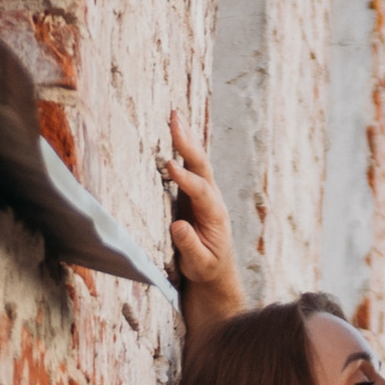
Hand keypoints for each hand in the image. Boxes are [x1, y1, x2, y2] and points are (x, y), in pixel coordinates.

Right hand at [167, 113, 244, 328]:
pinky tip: (173, 130)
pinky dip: (182, 147)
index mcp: (215, 215)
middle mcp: (212, 199)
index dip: (185, 178)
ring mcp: (203, 193)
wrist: (215, 269)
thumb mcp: (200, 264)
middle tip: (174, 121)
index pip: (201, 191)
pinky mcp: (193, 193)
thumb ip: (190, 246)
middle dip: (188, 144)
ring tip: (174, 116)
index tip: (169, 165)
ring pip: (196, 161)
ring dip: (185, 139)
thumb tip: (178, 226)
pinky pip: (189, 166)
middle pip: (202, 166)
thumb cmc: (206, 268)